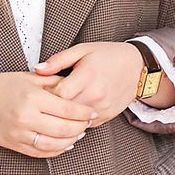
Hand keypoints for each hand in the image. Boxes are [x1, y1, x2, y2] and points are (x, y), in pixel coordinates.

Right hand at [0, 71, 95, 158]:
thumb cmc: (1, 87)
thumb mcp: (29, 78)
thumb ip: (54, 83)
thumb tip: (76, 88)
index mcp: (32, 98)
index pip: (67, 109)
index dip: (84, 113)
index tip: (92, 112)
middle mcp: (26, 118)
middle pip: (63, 129)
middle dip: (80, 127)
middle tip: (88, 123)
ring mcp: (20, 134)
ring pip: (54, 144)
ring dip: (71, 141)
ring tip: (79, 133)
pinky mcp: (15, 145)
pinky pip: (40, 153)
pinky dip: (56, 151)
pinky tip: (65, 144)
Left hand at [35, 41, 156, 124]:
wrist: (137, 67)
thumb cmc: (109, 56)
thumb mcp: (83, 50)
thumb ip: (58, 60)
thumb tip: (37, 69)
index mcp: (87, 76)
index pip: (58, 94)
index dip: (47, 94)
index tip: (43, 91)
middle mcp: (95, 95)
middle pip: (63, 110)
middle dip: (51, 108)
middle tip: (45, 102)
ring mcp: (101, 108)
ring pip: (72, 121)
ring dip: (62, 117)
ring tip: (56, 109)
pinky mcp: (105, 117)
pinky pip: (83, 125)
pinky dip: (75, 121)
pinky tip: (71, 113)